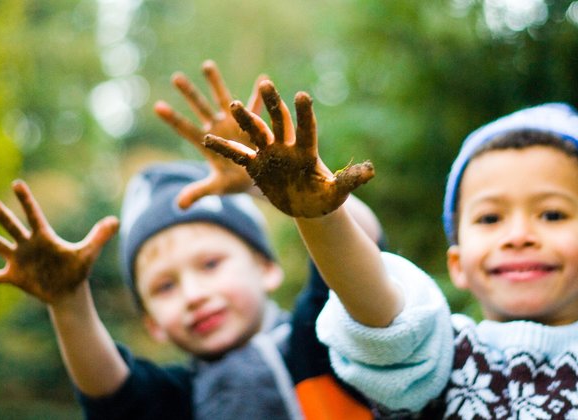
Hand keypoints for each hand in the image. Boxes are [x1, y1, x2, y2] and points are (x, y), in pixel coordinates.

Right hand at [0, 180, 118, 303]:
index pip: (34, 215)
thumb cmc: (77, 269)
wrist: (67, 291)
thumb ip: (100, 237)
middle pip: (10, 224)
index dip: (26, 201)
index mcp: (44, 236)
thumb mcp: (89, 253)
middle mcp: (27, 244)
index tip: (17, 184)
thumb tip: (116, 221)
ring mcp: (18, 259)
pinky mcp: (13, 276)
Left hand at [154, 60, 267, 207]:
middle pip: (200, 108)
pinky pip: (255, 106)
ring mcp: (233, 123)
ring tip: (206, 65)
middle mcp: (218, 128)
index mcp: (208, 143)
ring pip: (222, 100)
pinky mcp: (251, 123)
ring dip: (215, 83)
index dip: (173, 119)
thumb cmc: (233, 182)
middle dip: (188, 93)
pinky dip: (258, 94)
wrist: (256, 178)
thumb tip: (178, 205)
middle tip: (175, 78)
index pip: (186, 129)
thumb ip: (198, 192)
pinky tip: (262, 79)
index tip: (157, 107)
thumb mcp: (217, 187)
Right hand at [202, 80, 373, 217]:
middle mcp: (287, 147)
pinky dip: (224, 149)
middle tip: (266, 84)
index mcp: (307, 152)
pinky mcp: (256, 166)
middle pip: (279, 122)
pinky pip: (238, 155)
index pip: (306, 129)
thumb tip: (371, 170)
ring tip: (232, 104)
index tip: (302, 95)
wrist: (309, 206)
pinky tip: (206, 139)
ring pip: (255, 133)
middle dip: (272, 104)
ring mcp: (270, 155)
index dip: (304, 113)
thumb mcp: (338, 192)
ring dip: (245, 120)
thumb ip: (351, 179)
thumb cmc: (326, 199)